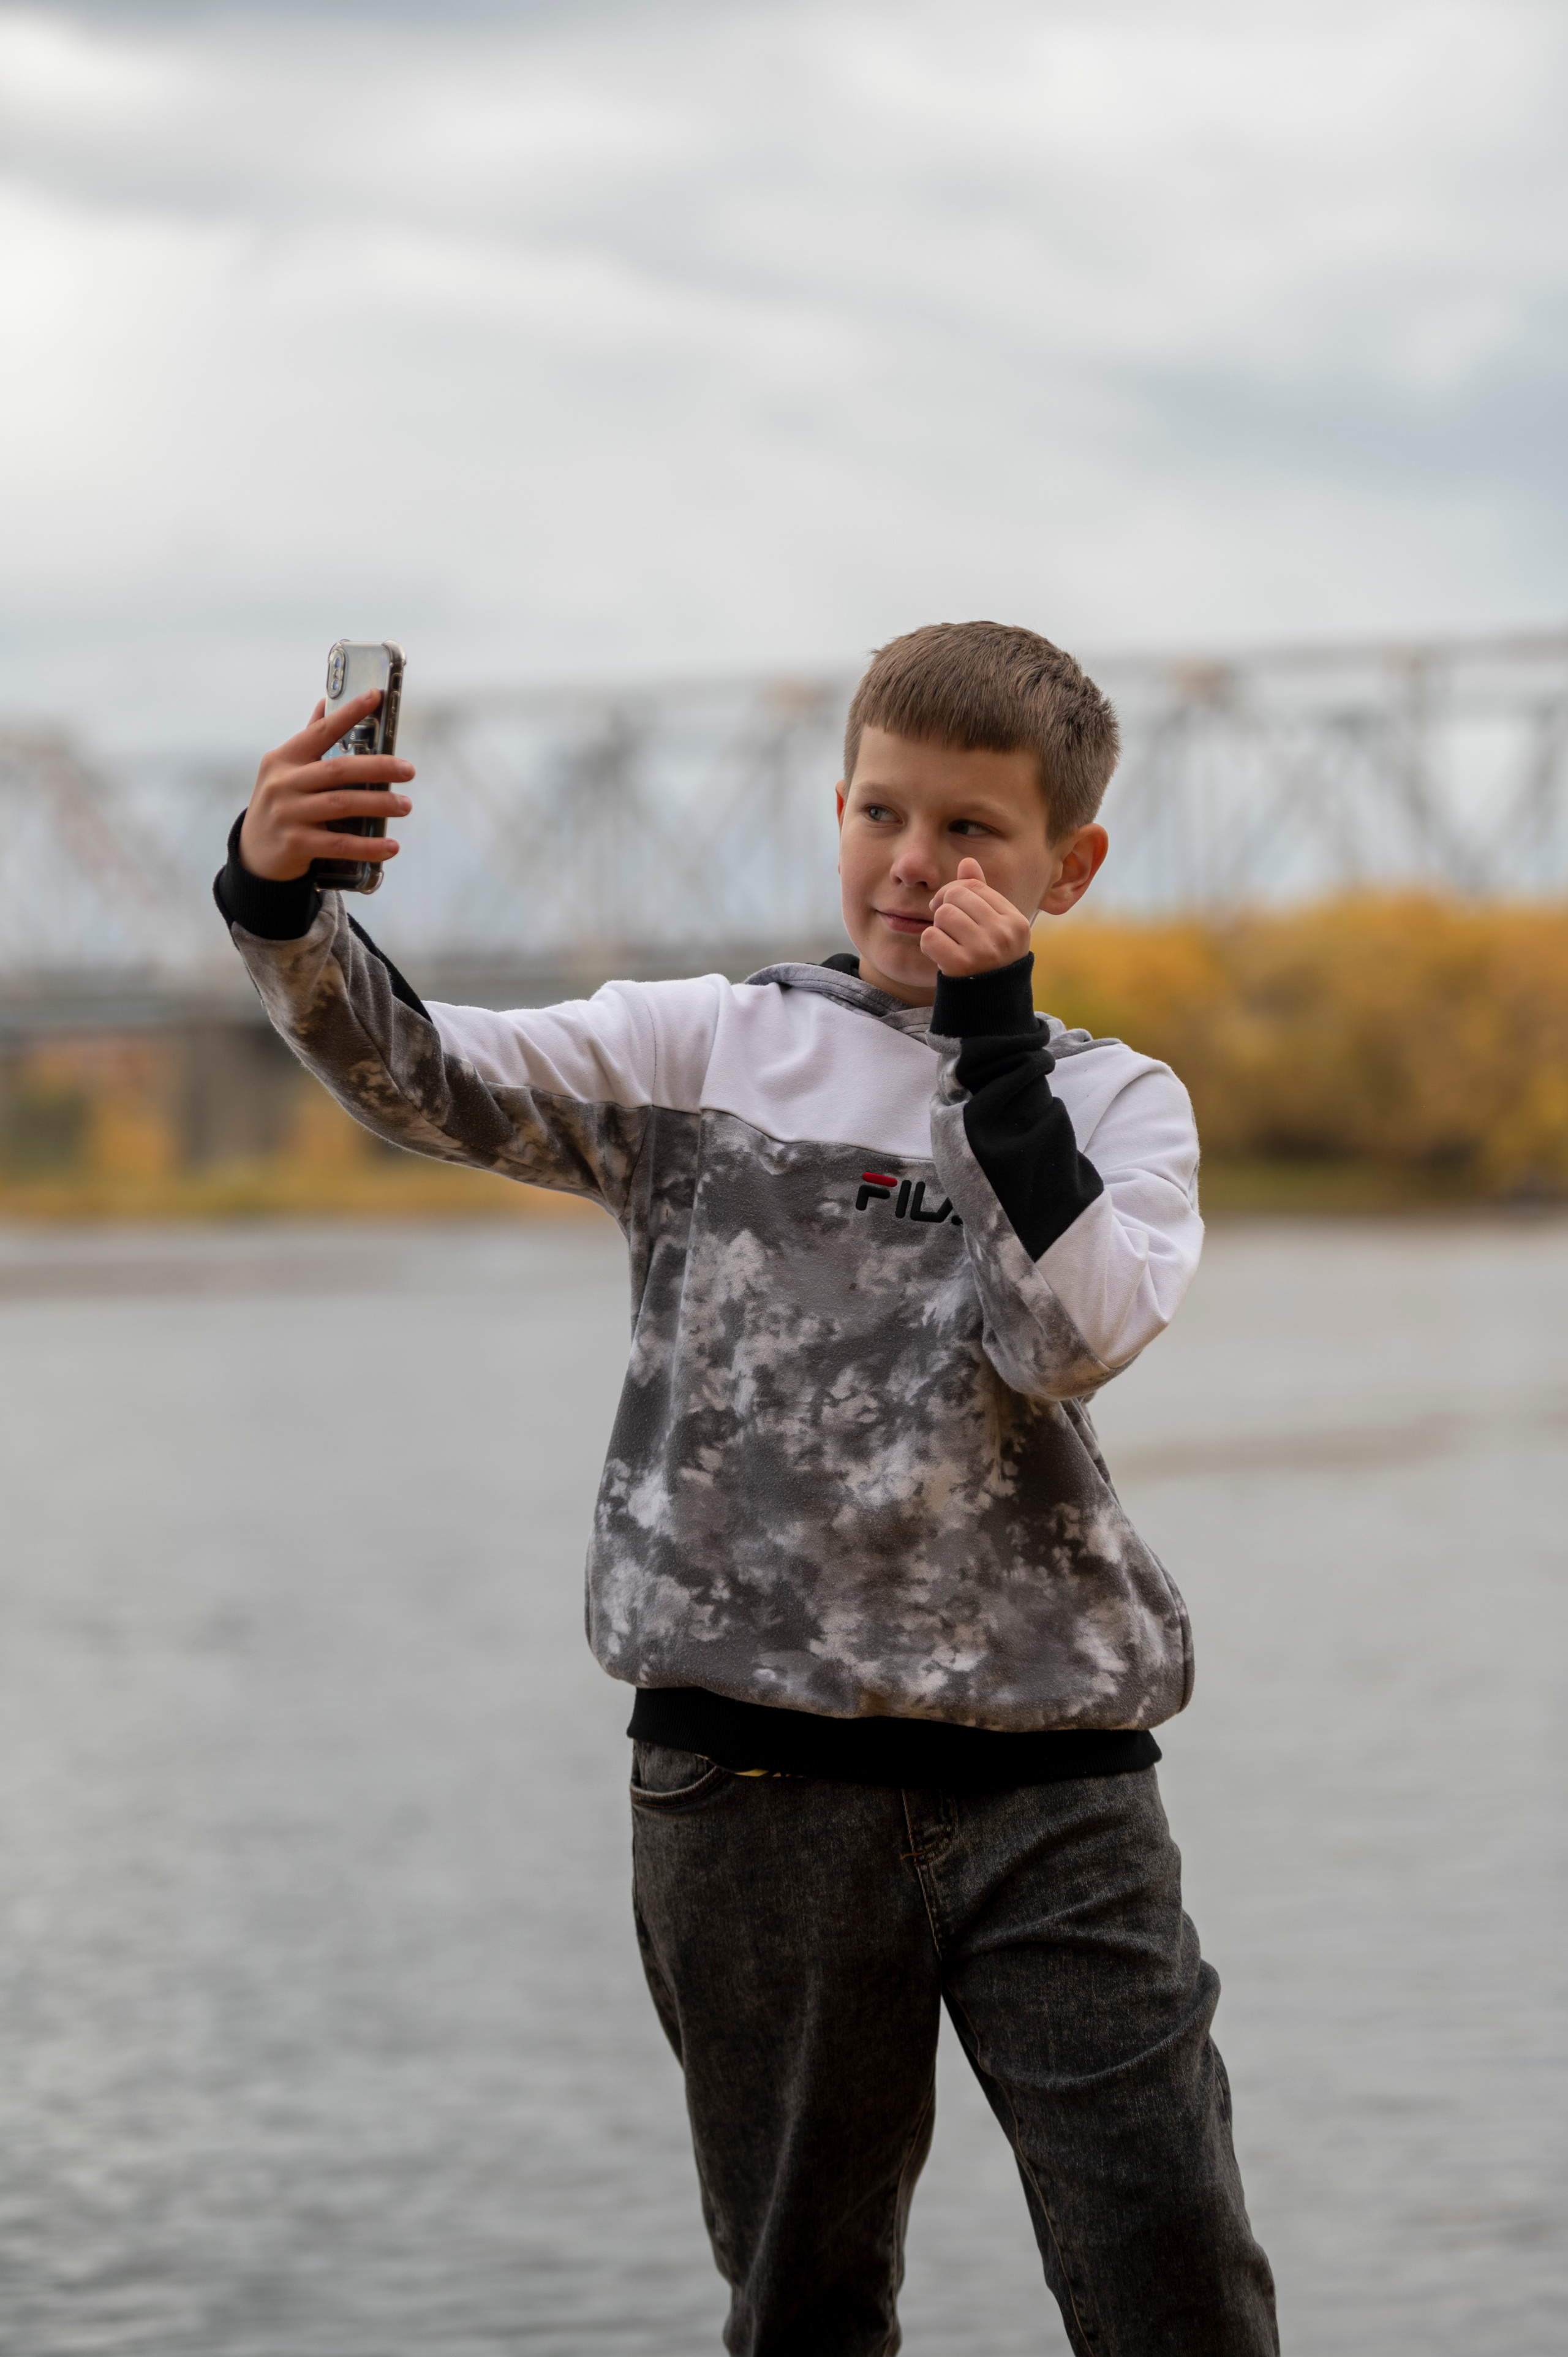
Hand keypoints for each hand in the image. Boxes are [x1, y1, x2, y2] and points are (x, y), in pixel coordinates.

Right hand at [238, 692, 414, 880]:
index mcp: (284, 759)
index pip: (320, 731)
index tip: (376, 696)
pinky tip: (392, 846)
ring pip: (341, 804)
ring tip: (405, 805)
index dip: (348, 713)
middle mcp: (283, 783)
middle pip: (337, 769)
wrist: (254, 855)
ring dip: (378, 804)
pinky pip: (338, 844)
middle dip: (377, 767)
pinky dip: (368, 846)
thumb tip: (324, 702)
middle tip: (409, 770)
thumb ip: (308, 740)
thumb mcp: (286, 771)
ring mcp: (287, 814)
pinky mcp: (294, 844)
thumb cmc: (281, 805)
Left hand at [921, 858, 1031, 976]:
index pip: (975, 886)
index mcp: (1015, 921)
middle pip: (955, 896)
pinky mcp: (962, 966)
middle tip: (944, 925)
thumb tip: (968, 862)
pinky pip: (930, 937)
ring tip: (948, 943)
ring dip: (938, 928)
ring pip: (942, 915)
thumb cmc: (990, 962)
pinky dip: (929, 945)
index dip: (955, 892)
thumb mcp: (995, 928)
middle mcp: (1003, 934)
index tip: (950, 907)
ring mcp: (984, 951)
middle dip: (944, 907)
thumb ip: (982, 894)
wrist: (989, 1007)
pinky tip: (940, 955)